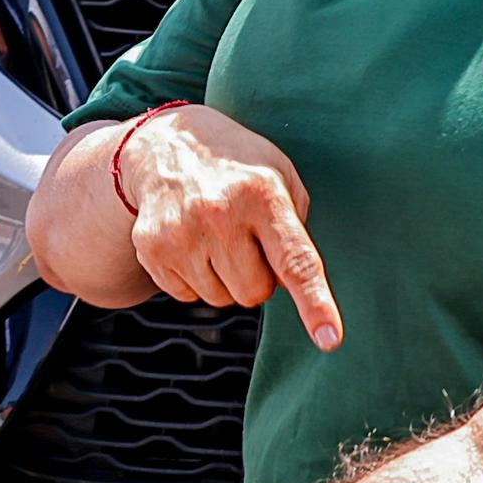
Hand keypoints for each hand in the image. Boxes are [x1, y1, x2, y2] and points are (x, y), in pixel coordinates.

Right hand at [120, 106, 343, 349]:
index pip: (295, 261)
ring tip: (215, 236)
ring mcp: (181, 233)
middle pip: (254, 293)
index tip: (330, 338)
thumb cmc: (235, 165)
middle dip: (257, 277)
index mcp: (263, 193)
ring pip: (221, 299)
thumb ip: (297, 229)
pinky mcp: (152, 248)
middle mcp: (220, 214)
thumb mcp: (279, 174)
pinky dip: (195, 278)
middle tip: (245, 240)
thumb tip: (293, 287)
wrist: (164, 144)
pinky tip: (191, 241)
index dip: (315, 303)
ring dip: (225, 278)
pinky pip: (188, 296)